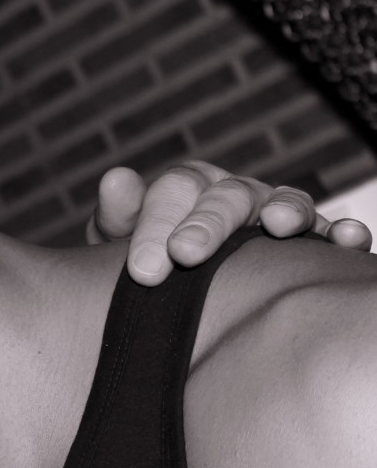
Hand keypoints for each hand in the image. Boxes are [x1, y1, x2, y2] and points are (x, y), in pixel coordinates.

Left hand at [87, 161, 372, 285]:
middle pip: (228, 197)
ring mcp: (274, 215)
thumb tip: (116, 180)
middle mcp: (233, 195)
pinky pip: (330, 235)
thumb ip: (118, 216)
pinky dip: (342, 233)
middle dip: (208, 224)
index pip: (174, 192)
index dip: (159, 226)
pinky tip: (350, 240)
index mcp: (185, 188)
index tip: (144, 268)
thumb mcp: (119, 242)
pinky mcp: (310, 243)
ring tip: (281, 226)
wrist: (174, 287)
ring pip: (287, 204)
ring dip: (288, 211)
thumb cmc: (145, 263)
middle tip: (186, 255)